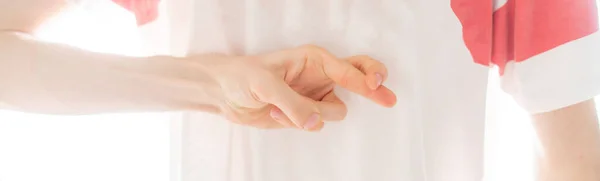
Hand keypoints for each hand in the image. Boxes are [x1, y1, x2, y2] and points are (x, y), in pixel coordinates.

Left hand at [204, 45, 396, 130]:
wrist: (223, 93)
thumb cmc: (242, 76)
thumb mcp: (265, 86)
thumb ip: (292, 104)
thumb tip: (314, 122)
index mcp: (313, 59)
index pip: (347, 68)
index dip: (364, 78)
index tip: (375, 86)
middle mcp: (319, 76)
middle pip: (358, 78)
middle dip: (374, 86)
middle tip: (389, 98)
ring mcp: (314, 96)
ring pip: (335, 112)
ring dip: (310, 115)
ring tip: (279, 107)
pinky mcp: (305, 114)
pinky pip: (315, 125)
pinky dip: (295, 124)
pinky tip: (275, 113)